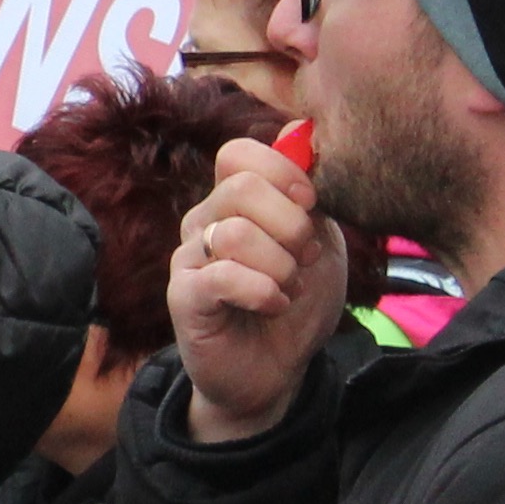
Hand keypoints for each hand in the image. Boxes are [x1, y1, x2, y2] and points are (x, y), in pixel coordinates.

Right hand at [164, 135, 339, 447]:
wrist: (276, 371)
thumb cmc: (296, 304)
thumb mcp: (321, 243)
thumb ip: (312, 196)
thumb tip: (299, 132)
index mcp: (233, 201)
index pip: (239, 153)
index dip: (282, 171)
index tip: (311, 205)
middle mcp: (204, 221)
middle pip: (242, 187)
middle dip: (291, 224)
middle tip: (305, 257)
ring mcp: (189, 257)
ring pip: (236, 233)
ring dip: (280, 266)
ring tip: (288, 288)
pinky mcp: (184, 296)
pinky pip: (223, 276)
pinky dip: (263, 292)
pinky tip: (273, 305)